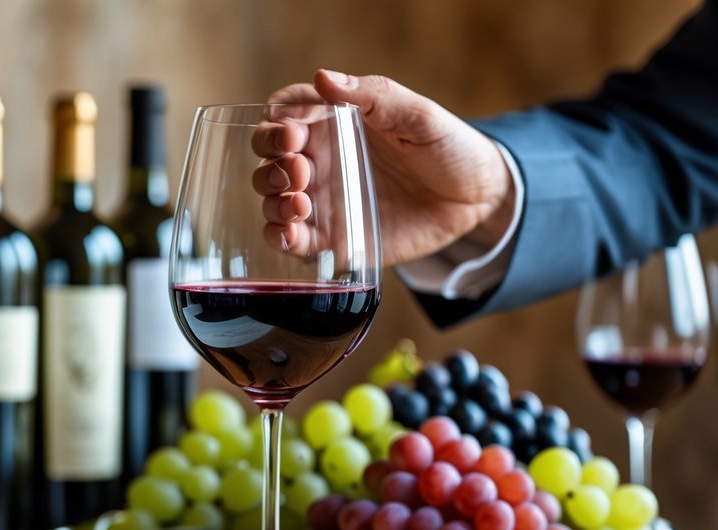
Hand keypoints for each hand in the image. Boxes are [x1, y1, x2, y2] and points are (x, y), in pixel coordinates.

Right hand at [253, 70, 515, 266]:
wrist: (475, 197)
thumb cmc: (446, 145)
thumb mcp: (416, 113)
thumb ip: (372, 95)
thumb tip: (323, 78)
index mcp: (332, 124)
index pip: (281, 116)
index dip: (275, 124)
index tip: (292, 132)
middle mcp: (319, 161)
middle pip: (267, 160)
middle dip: (271, 165)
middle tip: (300, 170)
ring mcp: (323, 201)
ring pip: (271, 200)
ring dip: (273, 202)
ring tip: (300, 205)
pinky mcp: (331, 238)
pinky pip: (290, 240)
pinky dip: (278, 238)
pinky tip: (289, 234)